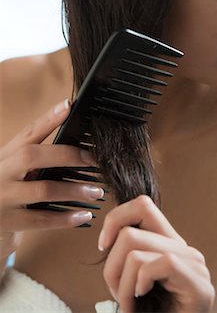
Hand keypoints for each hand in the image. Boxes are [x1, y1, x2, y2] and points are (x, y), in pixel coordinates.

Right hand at [0, 99, 103, 260]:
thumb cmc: (3, 187)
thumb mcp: (11, 165)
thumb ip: (33, 154)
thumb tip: (69, 131)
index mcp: (6, 155)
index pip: (28, 132)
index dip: (49, 118)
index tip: (68, 106)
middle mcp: (2, 172)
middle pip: (33, 156)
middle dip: (67, 156)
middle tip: (93, 160)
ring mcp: (3, 197)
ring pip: (44, 190)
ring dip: (75, 190)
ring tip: (96, 191)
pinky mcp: (8, 222)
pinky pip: (42, 220)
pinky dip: (66, 218)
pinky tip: (83, 215)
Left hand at [99, 195, 214, 312]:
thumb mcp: (132, 280)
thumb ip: (129, 254)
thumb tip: (107, 236)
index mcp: (168, 243)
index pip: (142, 204)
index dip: (116, 218)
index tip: (103, 246)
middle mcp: (184, 248)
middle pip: (130, 232)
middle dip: (110, 267)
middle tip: (118, 294)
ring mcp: (194, 264)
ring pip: (135, 250)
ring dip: (120, 284)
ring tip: (129, 305)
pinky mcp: (198, 284)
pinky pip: (157, 264)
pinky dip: (137, 286)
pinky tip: (139, 303)